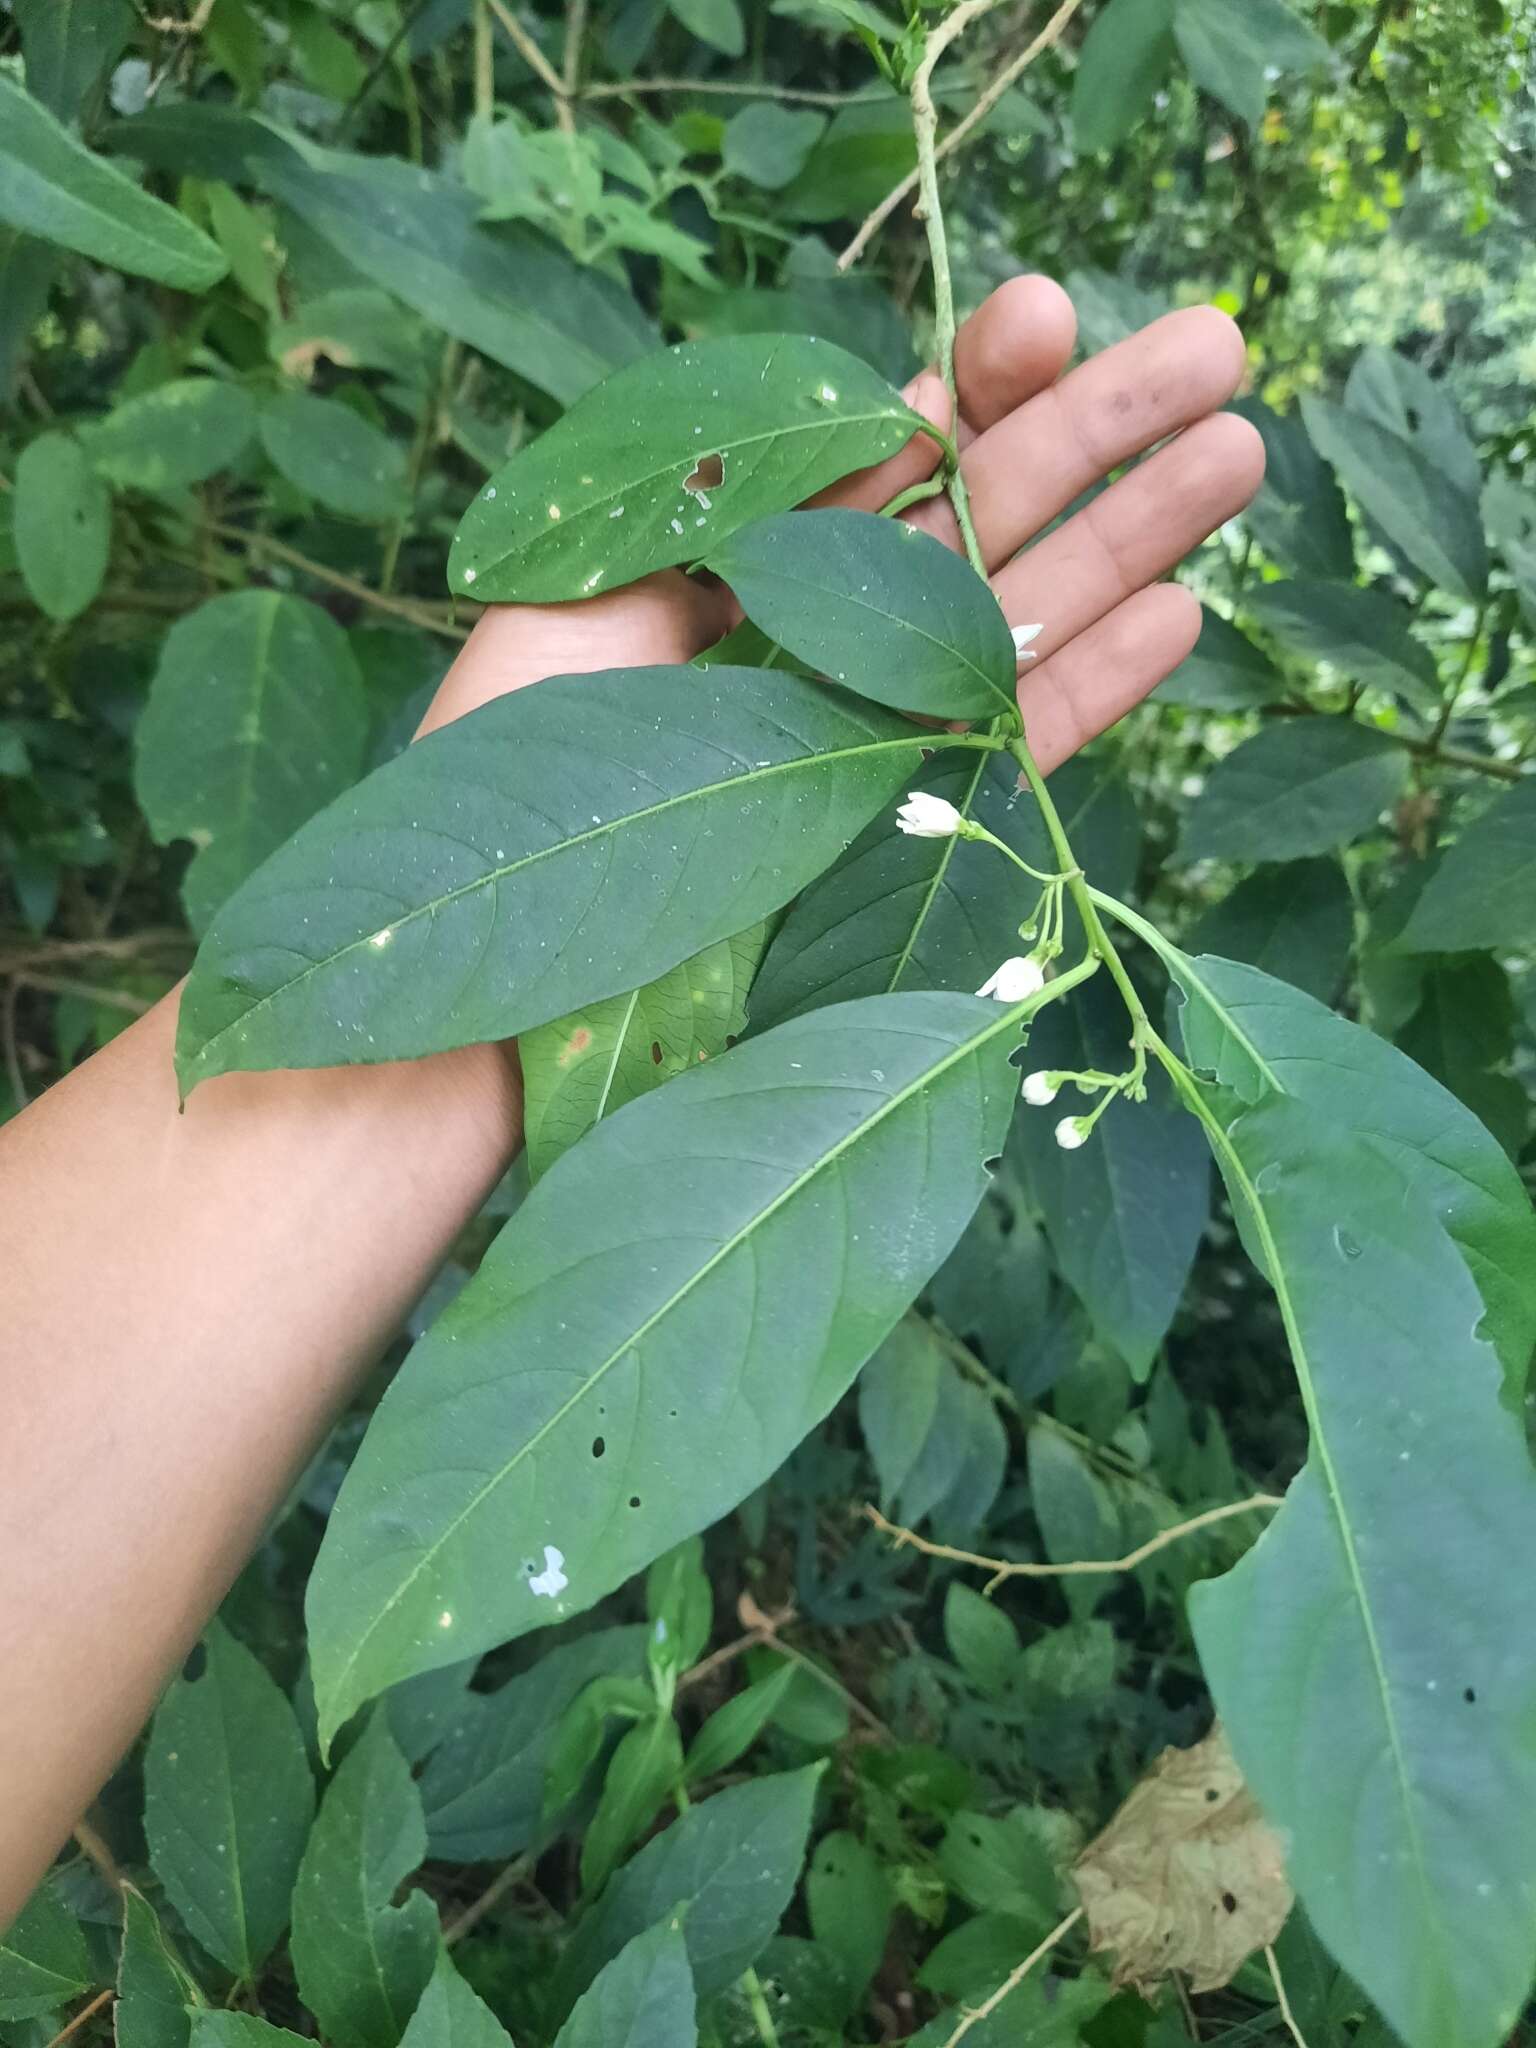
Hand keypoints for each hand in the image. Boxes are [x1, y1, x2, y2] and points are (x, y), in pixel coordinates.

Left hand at [420, 275, 1264, 764]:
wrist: (486, 967)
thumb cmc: (509, 761)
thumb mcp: (597, 584)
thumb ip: (735, 503)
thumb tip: (858, 419)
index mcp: (752, 563)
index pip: (887, 453)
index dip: (974, 382)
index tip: (1039, 314)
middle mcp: (828, 639)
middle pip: (985, 519)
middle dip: (1094, 431)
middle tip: (1213, 344)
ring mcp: (879, 734)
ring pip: (1026, 620)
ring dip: (1132, 535)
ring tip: (1240, 447)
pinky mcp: (912, 837)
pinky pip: (1020, 750)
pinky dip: (1097, 685)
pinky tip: (1181, 611)